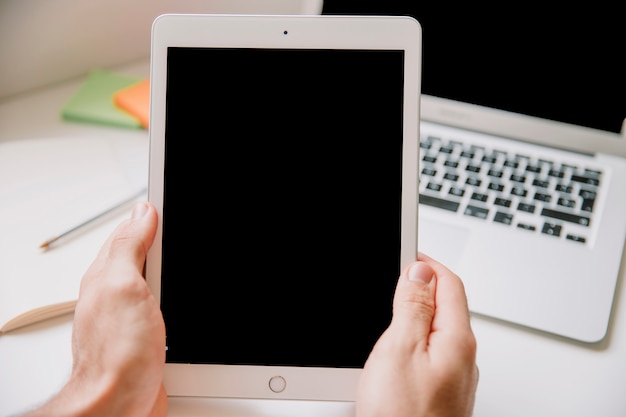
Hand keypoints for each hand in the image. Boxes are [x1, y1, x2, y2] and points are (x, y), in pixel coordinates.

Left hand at [23, 202, 166, 416]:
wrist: (118, 402)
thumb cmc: (115, 354)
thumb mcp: (123, 286)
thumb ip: (131, 247)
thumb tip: (142, 212)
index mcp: (109, 272)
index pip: (130, 230)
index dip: (152, 214)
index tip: (171, 198)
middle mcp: (118, 290)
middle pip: (144, 251)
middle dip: (163, 236)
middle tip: (178, 219)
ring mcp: (132, 312)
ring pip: (155, 277)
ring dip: (169, 265)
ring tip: (179, 246)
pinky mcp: (148, 333)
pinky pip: (163, 302)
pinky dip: (174, 291)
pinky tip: (180, 291)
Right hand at [356, 252, 477, 416]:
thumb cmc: (402, 416)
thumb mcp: (400, 350)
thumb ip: (413, 307)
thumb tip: (420, 270)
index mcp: (457, 340)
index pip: (450, 284)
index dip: (428, 263)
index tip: (407, 253)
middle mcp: (463, 358)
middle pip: (447, 305)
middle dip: (421, 286)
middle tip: (395, 277)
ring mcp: (454, 376)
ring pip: (439, 329)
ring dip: (417, 312)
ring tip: (392, 308)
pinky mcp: (442, 391)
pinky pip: (433, 352)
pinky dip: (416, 338)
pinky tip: (396, 346)